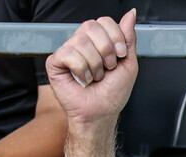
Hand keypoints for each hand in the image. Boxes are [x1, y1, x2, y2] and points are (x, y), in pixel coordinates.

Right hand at [45, 10, 137, 124]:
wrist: (101, 112)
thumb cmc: (113, 92)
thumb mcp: (128, 63)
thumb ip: (128, 38)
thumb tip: (131, 14)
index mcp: (99, 41)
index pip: (104, 21)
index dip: (115, 37)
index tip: (120, 55)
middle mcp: (82, 43)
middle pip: (91, 26)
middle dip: (106, 51)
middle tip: (107, 68)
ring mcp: (68, 51)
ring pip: (80, 40)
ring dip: (95, 64)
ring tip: (95, 77)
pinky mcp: (55, 62)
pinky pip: (68, 53)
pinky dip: (81, 69)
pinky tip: (83, 79)